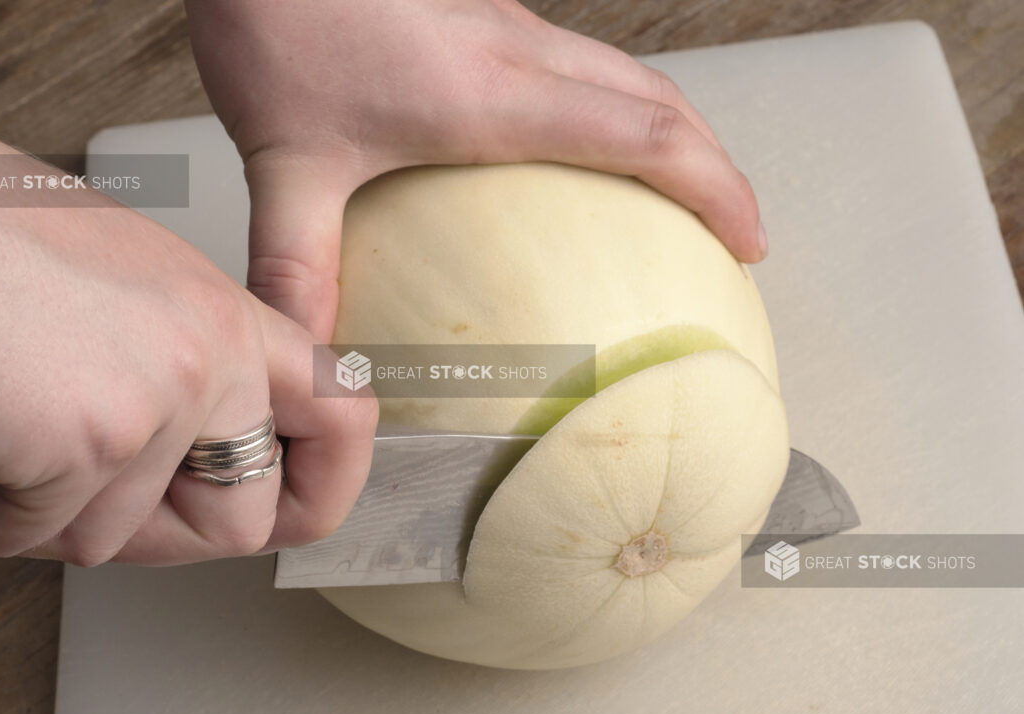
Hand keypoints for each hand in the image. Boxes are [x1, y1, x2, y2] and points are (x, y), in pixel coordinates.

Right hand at [0, 105, 376, 564]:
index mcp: (223, 312)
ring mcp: (160, 395)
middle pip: (239, 522)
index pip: (340, 416)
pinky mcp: (87, 437)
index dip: (325, 486)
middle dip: (151, 541)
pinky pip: (28, 537)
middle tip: (74, 510)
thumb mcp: (112, 289)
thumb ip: (171, 370)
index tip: (288, 514)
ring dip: (32, 521)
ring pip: (114, 540)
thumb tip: (188, 468)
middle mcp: (211, 350)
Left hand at [185, 0, 766, 340]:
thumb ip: (300, 267)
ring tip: (685, 188)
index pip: (643, 135)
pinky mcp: (479, 14)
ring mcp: (503, 24)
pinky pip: (578, 62)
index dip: (715, 187)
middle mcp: (516, 52)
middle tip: (736, 228)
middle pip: (659, 98)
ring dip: (673, 128)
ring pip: (626, 73)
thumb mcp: (285, 160)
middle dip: (716, 163)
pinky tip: (580, 143)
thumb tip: (317, 369)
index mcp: (492, 94)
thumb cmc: (274, 18)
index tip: (750, 240)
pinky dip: (616, 106)